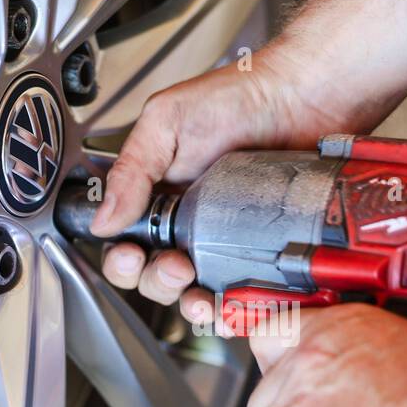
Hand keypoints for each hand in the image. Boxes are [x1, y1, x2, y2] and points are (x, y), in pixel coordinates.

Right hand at [92, 44, 353, 318]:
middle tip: (175, 266)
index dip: (123, 261)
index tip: (131, 255)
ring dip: (192, 305)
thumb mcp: (167, 123)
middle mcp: (189, 224)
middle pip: (158, 278)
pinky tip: (234, 306)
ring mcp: (227, 241)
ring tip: (201, 297)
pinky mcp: (262, 251)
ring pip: (198, 293)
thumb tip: (103, 220)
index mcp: (157, 198)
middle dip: (159, 283)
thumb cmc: (237, 98)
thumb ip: (131, 171)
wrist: (303, 97)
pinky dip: (236, 309)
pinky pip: (244, 293)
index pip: (127, 246)